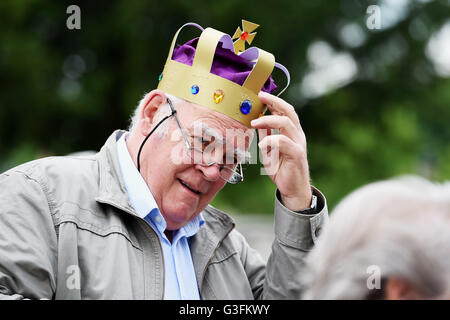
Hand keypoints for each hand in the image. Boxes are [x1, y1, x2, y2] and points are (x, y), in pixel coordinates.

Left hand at [251, 91, 311, 210]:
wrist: (293, 189)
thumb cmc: (282, 169)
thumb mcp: (269, 150)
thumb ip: (266, 136)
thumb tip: (256, 122)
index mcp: (292, 132)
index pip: (285, 110)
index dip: (274, 100)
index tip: (260, 94)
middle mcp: (297, 135)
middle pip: (288, 111)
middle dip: (273, 102)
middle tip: (259, 97)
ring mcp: (299, 144)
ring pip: (286, 123)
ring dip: (268, 120)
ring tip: (254, 123)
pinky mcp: (297, 154)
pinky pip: (283, 142)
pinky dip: (271, 140)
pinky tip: (261, 145)